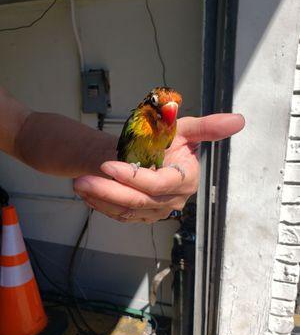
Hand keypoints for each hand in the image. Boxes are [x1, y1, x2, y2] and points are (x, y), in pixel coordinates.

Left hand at [73, 113, 244, 222]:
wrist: (155, 154)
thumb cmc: (169, 139)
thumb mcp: (185, 129)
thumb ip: (208, 126)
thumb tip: (239, 119)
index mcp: (185, 180)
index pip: (158, 184)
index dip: (134, 178)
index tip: (107, 164)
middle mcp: (172, 199)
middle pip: (139, 201)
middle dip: (108, 191)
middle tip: (82, 180)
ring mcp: (156, 210)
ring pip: (127, 211)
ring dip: (101, 200)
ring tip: (79, 185)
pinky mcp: (142, 215)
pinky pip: (121, 215)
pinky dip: (102, 206)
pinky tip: (87, 195)